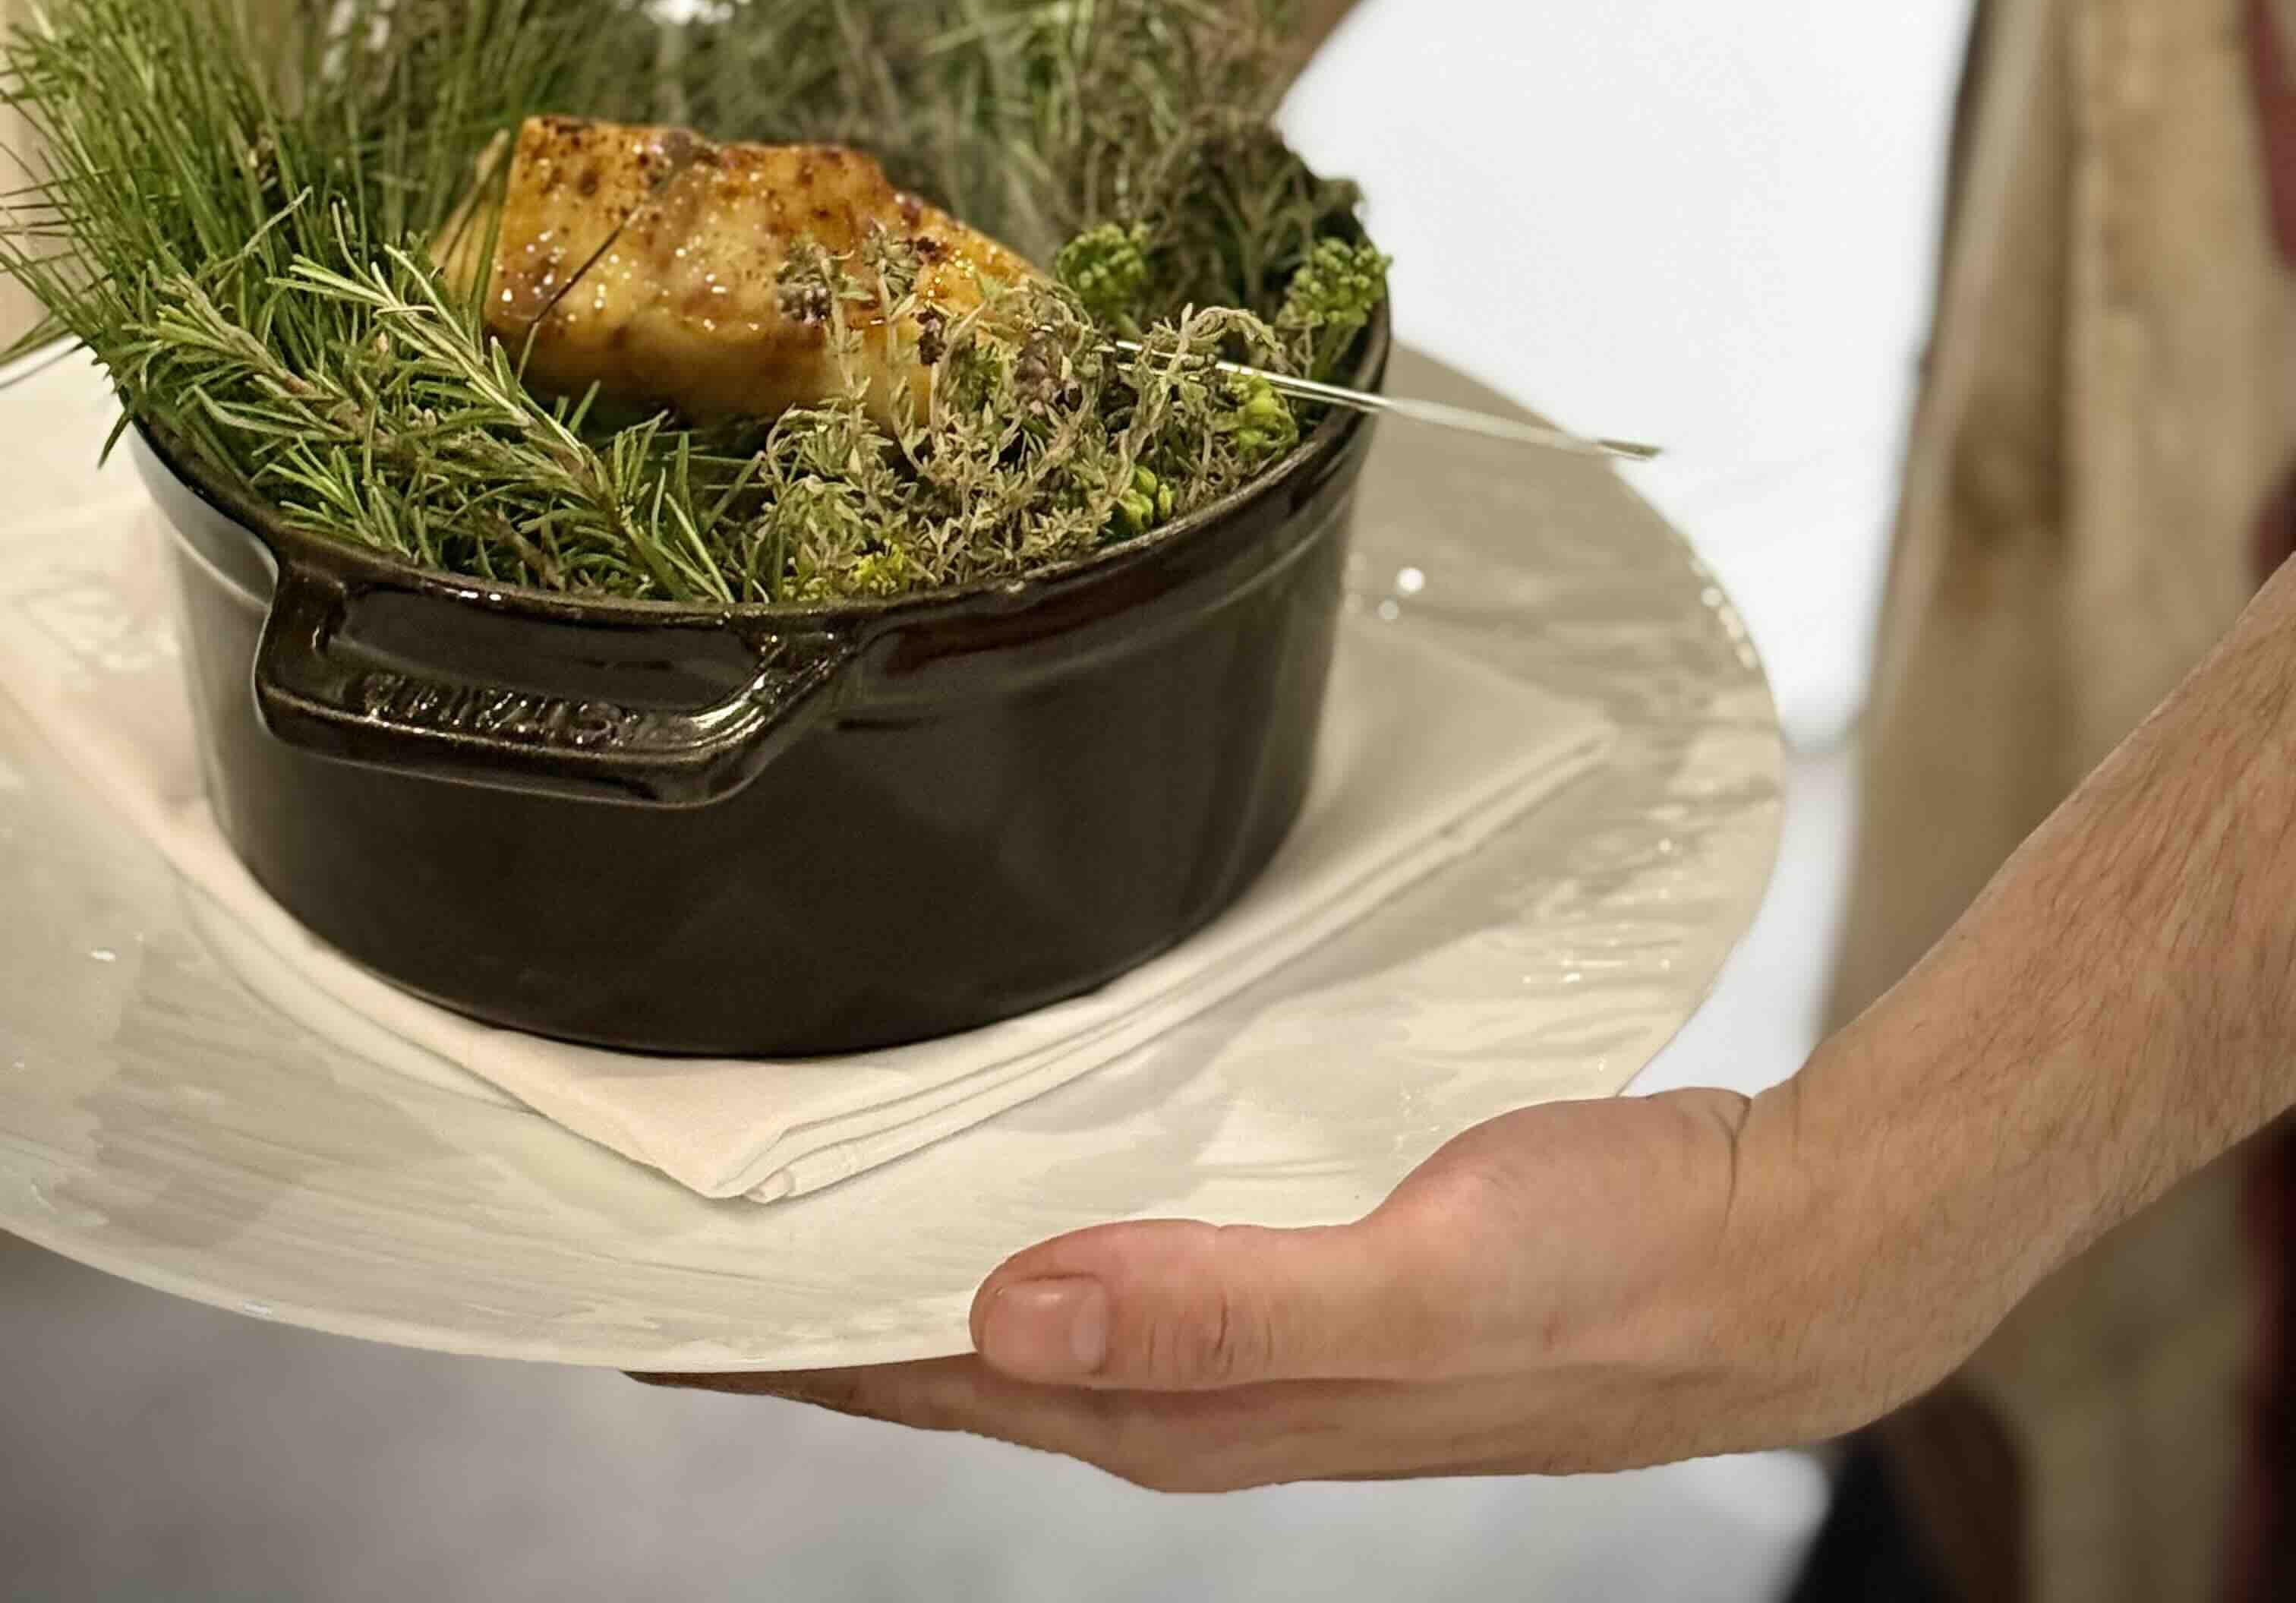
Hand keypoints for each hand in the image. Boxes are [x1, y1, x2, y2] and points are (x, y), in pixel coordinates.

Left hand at [641, 1083, 1919, 1493]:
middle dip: (811, 1307)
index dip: (786, 1343)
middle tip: (674, 1230)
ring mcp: (1260, 1331)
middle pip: (961, 1351)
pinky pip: (1126, 1251)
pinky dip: (1035, 1216)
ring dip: (915, 1258)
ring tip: (806, 1189)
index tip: (642, 1297)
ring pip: (1036, 1301)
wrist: (1778, 1264)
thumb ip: (1218, 1302)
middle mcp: (1208, 1380)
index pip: (940, 1375)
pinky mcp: (1311, 1265)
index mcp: (1203, 1400)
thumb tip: (1005, 1309)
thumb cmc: (1615, 1276)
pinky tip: (1022, 1160)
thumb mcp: (1419, 1279)